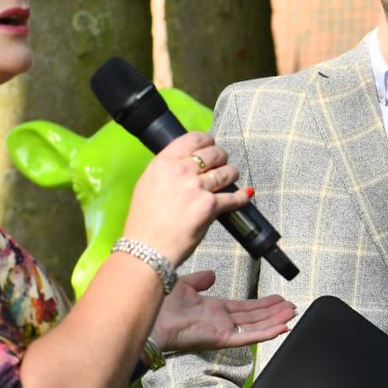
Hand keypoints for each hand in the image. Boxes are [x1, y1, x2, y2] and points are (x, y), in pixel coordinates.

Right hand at [121, 132, 251, 266]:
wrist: (146, 248)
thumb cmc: (144, 222)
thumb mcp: (147, 185)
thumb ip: (167, 170)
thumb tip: (186, 164)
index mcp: (164, 162)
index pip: (193, 138)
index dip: (208, 141)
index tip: (211, 145)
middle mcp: (181, 171)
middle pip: (214, 153)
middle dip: (222, 158)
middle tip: (222, 164)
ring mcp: (197, 187)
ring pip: (226, 172)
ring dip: (232, 174)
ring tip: (231, 178)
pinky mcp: (210, 206)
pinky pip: (233, 197)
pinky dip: (241, 197)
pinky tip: (244, 195)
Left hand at [149, 270, 295, 351]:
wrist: (151, 318)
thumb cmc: (161, 304)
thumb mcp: (185, 285)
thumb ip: (200, 280)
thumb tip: (212, 274)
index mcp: (213, 309)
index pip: (244, 307)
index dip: (262, 303)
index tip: (277, 298)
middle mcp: (220, 321)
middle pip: (254, 317)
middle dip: (274, 312)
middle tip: (292, 306)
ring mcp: (222, 331)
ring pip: (255, 327)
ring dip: (274, 321)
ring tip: (291, 314)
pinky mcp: (221, 339)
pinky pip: (248, 337)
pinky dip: (265, 333)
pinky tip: (280, 328)